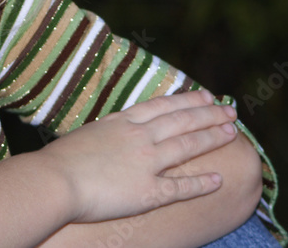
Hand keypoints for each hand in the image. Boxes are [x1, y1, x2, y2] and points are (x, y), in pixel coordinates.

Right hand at [35, 89, 238, 224]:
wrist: (55, 180)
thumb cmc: (60, 160)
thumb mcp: (87, 134)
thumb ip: (106, 133)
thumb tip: (112, 133)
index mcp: (123, 121)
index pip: (164, 106)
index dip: (188, 100)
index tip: (206, 97)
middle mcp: (140, 136)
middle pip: (183, 120)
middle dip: (210, 114)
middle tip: (231, 111)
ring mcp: (146, 162)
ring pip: (188, 146)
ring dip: (213, 138)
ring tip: (233, 133)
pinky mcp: (147, 191)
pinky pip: (181, 187)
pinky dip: (202, 183)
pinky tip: (219, 180)